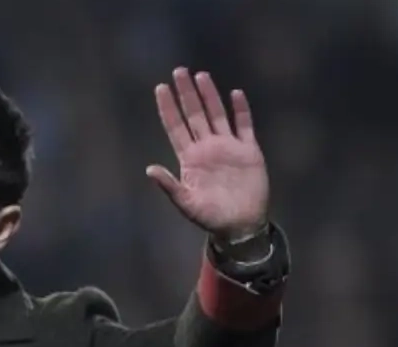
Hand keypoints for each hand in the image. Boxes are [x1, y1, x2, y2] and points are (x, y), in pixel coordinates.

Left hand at [146, 68, 268, 241]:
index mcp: (190, 158)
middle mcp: (207, 148)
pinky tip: (235, 93)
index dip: (168, 108)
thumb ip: (169, 186)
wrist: (239, 225)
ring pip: (217, 115)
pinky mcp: (249, 151)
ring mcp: (228, 147)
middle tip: (178, 71)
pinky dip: (241, 110)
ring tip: (200, 75)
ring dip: (209, 96)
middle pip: (194, 115)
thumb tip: (149, 170)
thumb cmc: (210, 217)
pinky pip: (245, 126)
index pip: (176, 127)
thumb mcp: (186, 203)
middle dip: (186, 94)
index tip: (160, 88)